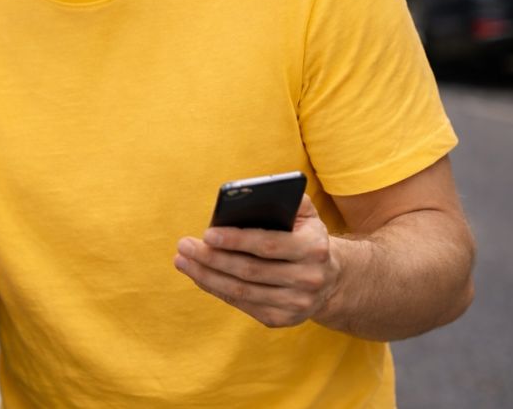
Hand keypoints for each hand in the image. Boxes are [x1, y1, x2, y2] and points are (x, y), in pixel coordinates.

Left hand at [173, 195, 340, 327]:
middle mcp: (308, 279)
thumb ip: (287, 198)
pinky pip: (242, 305)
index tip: (207, 233)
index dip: (236, 240)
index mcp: (314, 248)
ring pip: (242, 291)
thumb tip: (252, 193)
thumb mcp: (305, 215)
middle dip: (212, 258)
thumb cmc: (304, 236)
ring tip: (182, 260)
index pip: (268, 245)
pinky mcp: (282, 319)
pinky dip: (216, 289)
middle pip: (249, 271)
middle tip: (184, 245)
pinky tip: (198, 275)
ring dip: (206, 276)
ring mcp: (296, 304)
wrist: (330, 278)